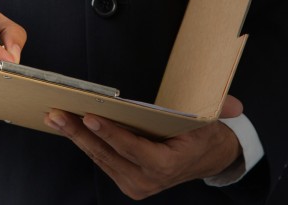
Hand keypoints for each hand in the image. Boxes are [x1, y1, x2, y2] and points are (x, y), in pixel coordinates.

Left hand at [44, 95, 243, 199]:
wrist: (207, 159)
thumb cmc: (203, 134)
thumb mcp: (211, 121)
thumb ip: (220, 110)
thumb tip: (233, 104)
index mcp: (167, 165)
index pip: (133, 149)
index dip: (111, 133)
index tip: (90, 117)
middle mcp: (147, 179)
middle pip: (107, 153)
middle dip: (79, 133)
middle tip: (57, 114)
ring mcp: (135, 183)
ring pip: (99, 157)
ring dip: (74, 137)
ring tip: (54, 117)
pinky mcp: (125, 181)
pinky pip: (101, 160)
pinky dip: (83, 143)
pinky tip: (66, 127)